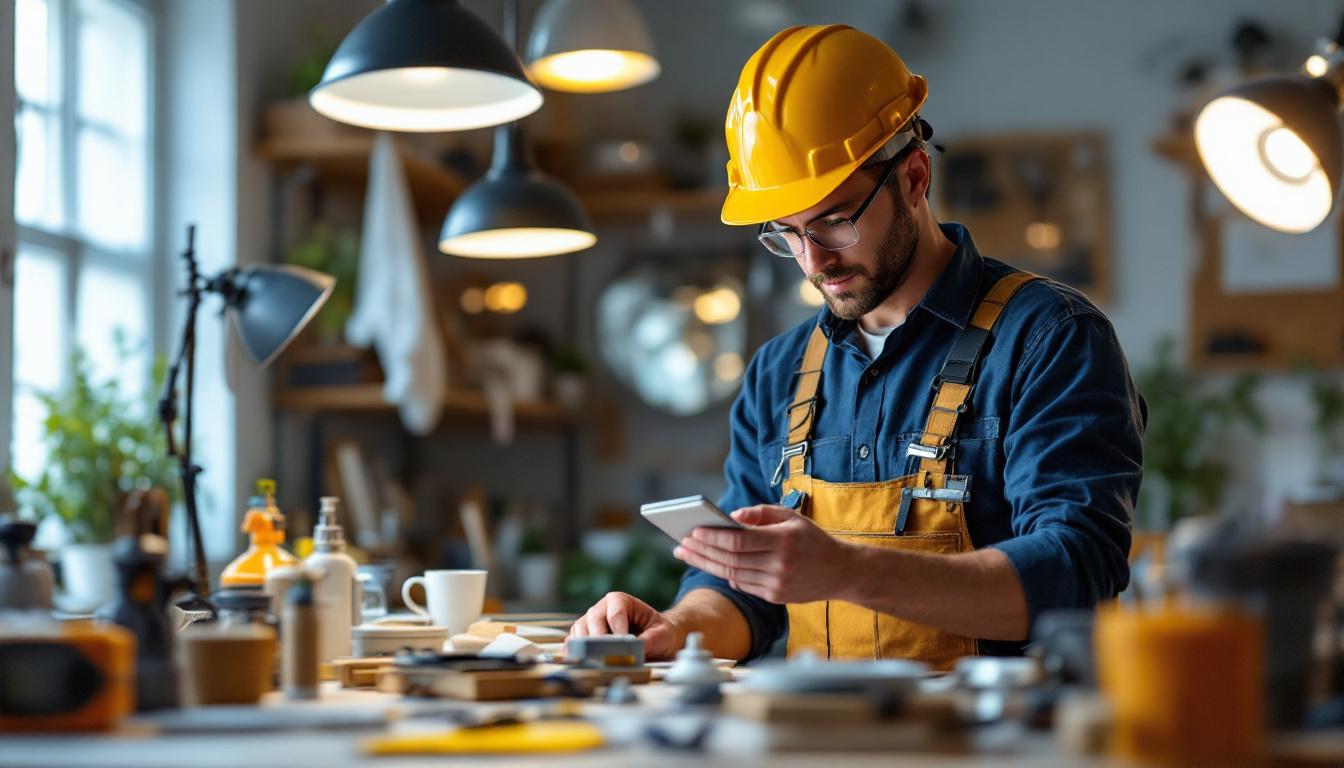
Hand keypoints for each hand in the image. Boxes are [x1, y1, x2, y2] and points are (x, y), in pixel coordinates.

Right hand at [567, 591, 686, 660]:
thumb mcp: (661, 635)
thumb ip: (648, 640)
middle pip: (593, 619)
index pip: (615, 613)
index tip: (623, 646)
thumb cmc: (660, 633)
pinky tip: (579, 660)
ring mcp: (591, 621)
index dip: (617, 630)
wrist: (658, 638)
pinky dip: (575, 650)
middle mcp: (602, 608)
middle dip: (599, 638)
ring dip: (584, 645)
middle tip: (605, 656)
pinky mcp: (585, 636)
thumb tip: (632, 652)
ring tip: (594, 660)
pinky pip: (574, 640)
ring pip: (580, 628)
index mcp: (620, 601)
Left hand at [674, 504, 853, 603]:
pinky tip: (711, 565)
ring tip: (688, 554)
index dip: (712, 538)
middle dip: (702, 552)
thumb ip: (760, 514)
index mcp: (782, 541)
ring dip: (707, 564)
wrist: (841, 571)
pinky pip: (744, 585)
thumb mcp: (791, 517)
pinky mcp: (776, 597)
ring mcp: (777, 584)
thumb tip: (730, 518)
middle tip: (680, 544)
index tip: (692, 531)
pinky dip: (726, 575)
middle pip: (730, 560)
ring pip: (733, 575)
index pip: (738, 542)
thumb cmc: (812, 539)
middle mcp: (779, 565)